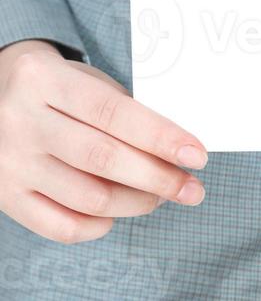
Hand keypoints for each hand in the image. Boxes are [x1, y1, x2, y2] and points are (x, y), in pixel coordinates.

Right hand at [0, 39, 207, 242]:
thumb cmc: (60, 87)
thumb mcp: (86, 80)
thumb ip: (123, 110)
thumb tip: (174, 151)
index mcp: (45, 80)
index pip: (113, 112)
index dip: (160, 136)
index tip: (196, 155)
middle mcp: (22, 121)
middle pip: (102, 157)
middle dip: (157, 177)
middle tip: (192, 188)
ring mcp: (11, 163)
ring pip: (87, 197)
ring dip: (136, 202)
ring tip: (161, 196)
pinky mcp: (6, 196)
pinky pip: (60, 226)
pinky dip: (98, 225)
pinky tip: (118, 212)